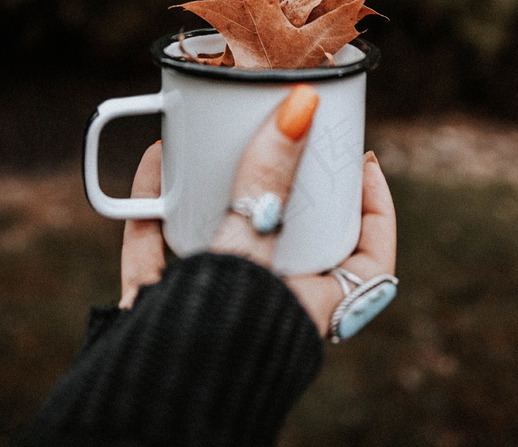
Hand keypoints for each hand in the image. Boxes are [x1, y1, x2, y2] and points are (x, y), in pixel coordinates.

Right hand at [119, 85, 396, 337]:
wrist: (143, 410)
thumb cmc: (217, 336)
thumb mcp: (249, 249)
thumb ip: (268, 179)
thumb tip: (303, 107)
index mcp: (310, 306)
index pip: (368, 257)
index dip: (374, 208)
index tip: (363, 161)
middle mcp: (266, 305)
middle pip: (291, 234)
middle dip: (285, 182)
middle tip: (284, 132)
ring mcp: (213, 305)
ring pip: (225, 234)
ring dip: (217, 184)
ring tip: (219, 135)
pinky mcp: (161, 305)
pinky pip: (165, 245)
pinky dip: (161, 203)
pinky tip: (158, 161)